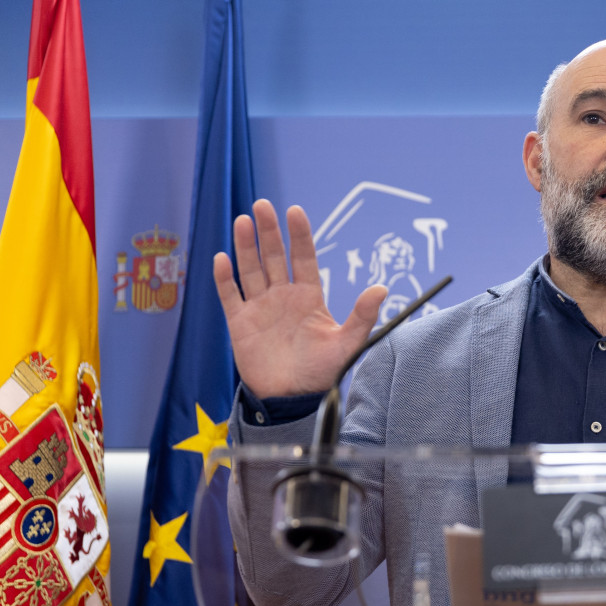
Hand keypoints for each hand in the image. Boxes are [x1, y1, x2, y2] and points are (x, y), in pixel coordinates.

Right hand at [213, 199, 386, 398]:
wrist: (291, 399)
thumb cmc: (321, 373)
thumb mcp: (347, 344)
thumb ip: (363, 316)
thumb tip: (382, 288)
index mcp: (308, 298)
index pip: (303, 259)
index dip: (299, 236)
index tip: (296, 211)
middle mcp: (283, 297)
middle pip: (274, 257)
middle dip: (269, 232)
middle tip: (262, 205)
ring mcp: (260, 308)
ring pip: (251, 269)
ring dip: (245, 246)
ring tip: (242, 221)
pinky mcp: (240, 323)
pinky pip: (229, 295)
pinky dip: (224, 278)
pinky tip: (222, 258)